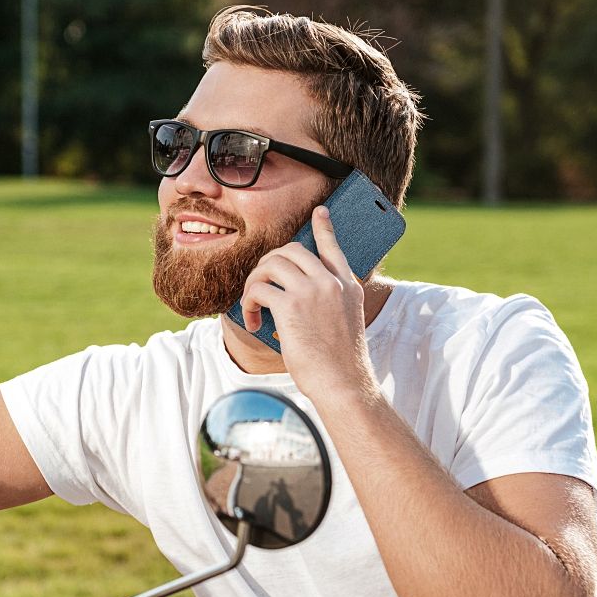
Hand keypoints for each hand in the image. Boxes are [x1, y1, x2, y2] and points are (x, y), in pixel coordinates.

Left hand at [241, 206, 373, 400]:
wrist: (343, 383)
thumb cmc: (340, 364)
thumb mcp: (345, 324)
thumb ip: (331, 304)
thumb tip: (300, 301)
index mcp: (348, 286)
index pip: (334, 248)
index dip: (323, 228)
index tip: (318, 212)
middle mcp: (331, 282)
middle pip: (291, 251)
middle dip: (267, 265)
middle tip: (259, 288)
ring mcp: (312, 291)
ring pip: (270, 265)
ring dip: (254, 284)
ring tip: (253, 307)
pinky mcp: (291, 305)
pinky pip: (258, 290)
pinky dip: (248, 305)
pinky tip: (255, 323)